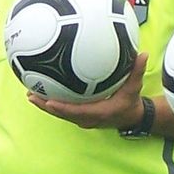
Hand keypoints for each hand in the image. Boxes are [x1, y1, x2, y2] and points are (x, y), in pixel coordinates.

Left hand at [27, 50, 146, 129]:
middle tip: (31, 95)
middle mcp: (87, 119)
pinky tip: (41, 92)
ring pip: (60, 113)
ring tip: (30, 93)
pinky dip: (51, 103)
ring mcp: (82, 119)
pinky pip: (63, 110)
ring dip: (45, 105)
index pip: (77, 112)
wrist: (131, 117)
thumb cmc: (131, 102)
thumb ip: (137, 72)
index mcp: (99, 113)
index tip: (49, 101)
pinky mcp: (80, 116)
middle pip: (62, 114)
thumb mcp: (135, 88)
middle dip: (46, 105)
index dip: (62, 108)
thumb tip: (142, 54)